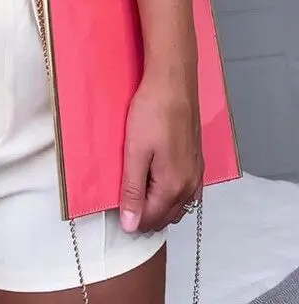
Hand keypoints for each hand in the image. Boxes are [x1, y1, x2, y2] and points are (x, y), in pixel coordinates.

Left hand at [119, 68, 203, 232]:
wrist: (173, 86)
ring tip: (137, 196)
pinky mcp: (197, 161)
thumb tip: (130, 225)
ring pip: (178, 205)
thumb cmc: (152, 115)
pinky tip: (158, 184)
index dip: (132, 220)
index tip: (114, 213)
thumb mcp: (134, 153)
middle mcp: (190, 186)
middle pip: (167, 216)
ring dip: (160, 207)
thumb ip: (132, 190)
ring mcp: (196, 174)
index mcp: (173, 187)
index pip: (151, 219)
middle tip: (123, 204)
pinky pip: (186, 191)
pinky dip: (171, 196)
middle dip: (146, 216)